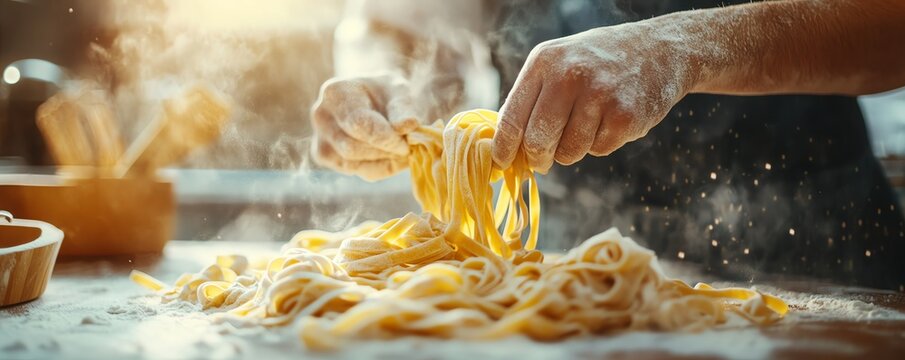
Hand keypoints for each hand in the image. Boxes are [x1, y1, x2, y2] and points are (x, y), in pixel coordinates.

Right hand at [310, 74, 425, 180]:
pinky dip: (379, 168)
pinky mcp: (325, 157)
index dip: (385, 139)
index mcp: (336, 92)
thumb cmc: (385, 92)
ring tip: (401, 149)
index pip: (358, 125)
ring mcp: (320, 137)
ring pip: (354, 164)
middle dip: (385, 152)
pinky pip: (356, 171)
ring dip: (384, 161)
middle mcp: (321, 116)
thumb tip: (409, 124)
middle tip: (408, 147)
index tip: (407, 143)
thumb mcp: (398, 90)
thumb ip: (403, 107)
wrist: (371, 97)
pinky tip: (391, 156)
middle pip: (353, 148)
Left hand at [491, 21, 699, 172]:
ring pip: (568, 152)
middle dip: (537, 158)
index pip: (512, 117)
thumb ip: (532, 98)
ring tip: (586, 124)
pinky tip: (611, 119)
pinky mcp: (625, 115)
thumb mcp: (559, 62)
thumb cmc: (598, 63)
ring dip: (572, 150)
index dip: (504, 148)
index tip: (502, 163)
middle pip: (537, 141)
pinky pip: (598, 150)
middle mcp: (569, 75)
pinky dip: (600, 143)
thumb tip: (505, 145)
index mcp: (545, 61)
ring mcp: (599, 95)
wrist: (660, 49)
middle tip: (541, 162)